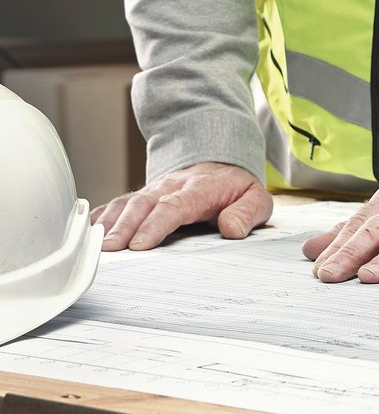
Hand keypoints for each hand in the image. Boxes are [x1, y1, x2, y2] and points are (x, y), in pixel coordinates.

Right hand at [91, 163, 271, 251]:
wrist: (221, 164)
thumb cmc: (236, 188)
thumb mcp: (256, 198)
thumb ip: (248, 212)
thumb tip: (232, 228)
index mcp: (201, 188)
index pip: (176, 204)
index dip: (157, 223)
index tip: (142, 243)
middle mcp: (172, 186)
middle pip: (144, 204)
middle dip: (125, 226)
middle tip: (111, 249)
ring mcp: (153, 190)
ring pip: (126, 203)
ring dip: (109, 223)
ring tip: (94, 246)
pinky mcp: (141, 196)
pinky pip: (116, 203)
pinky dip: (100, 216)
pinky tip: (87, 233)